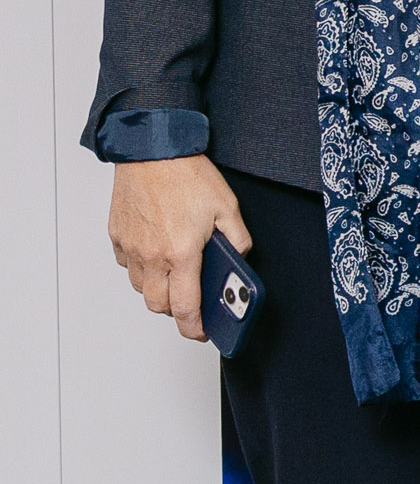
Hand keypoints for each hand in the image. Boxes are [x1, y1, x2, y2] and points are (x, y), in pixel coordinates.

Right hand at [109, 155, 250, 340]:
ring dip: (158, 288)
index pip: (185, 307)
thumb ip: (238, 240)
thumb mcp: (227, 207)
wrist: (152, 150)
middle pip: (158, 305)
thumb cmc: (188, 175)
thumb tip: (239, 260)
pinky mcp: (117, 236)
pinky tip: (157, 252)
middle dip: (176, 310)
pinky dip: (141, 267)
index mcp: (182, 253)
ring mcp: (130, 247)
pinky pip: (126, 265)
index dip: (194, 327)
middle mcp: (152, 255)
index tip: (202, 333)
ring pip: (140, 287)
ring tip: (177, 273)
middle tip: (191, 301)